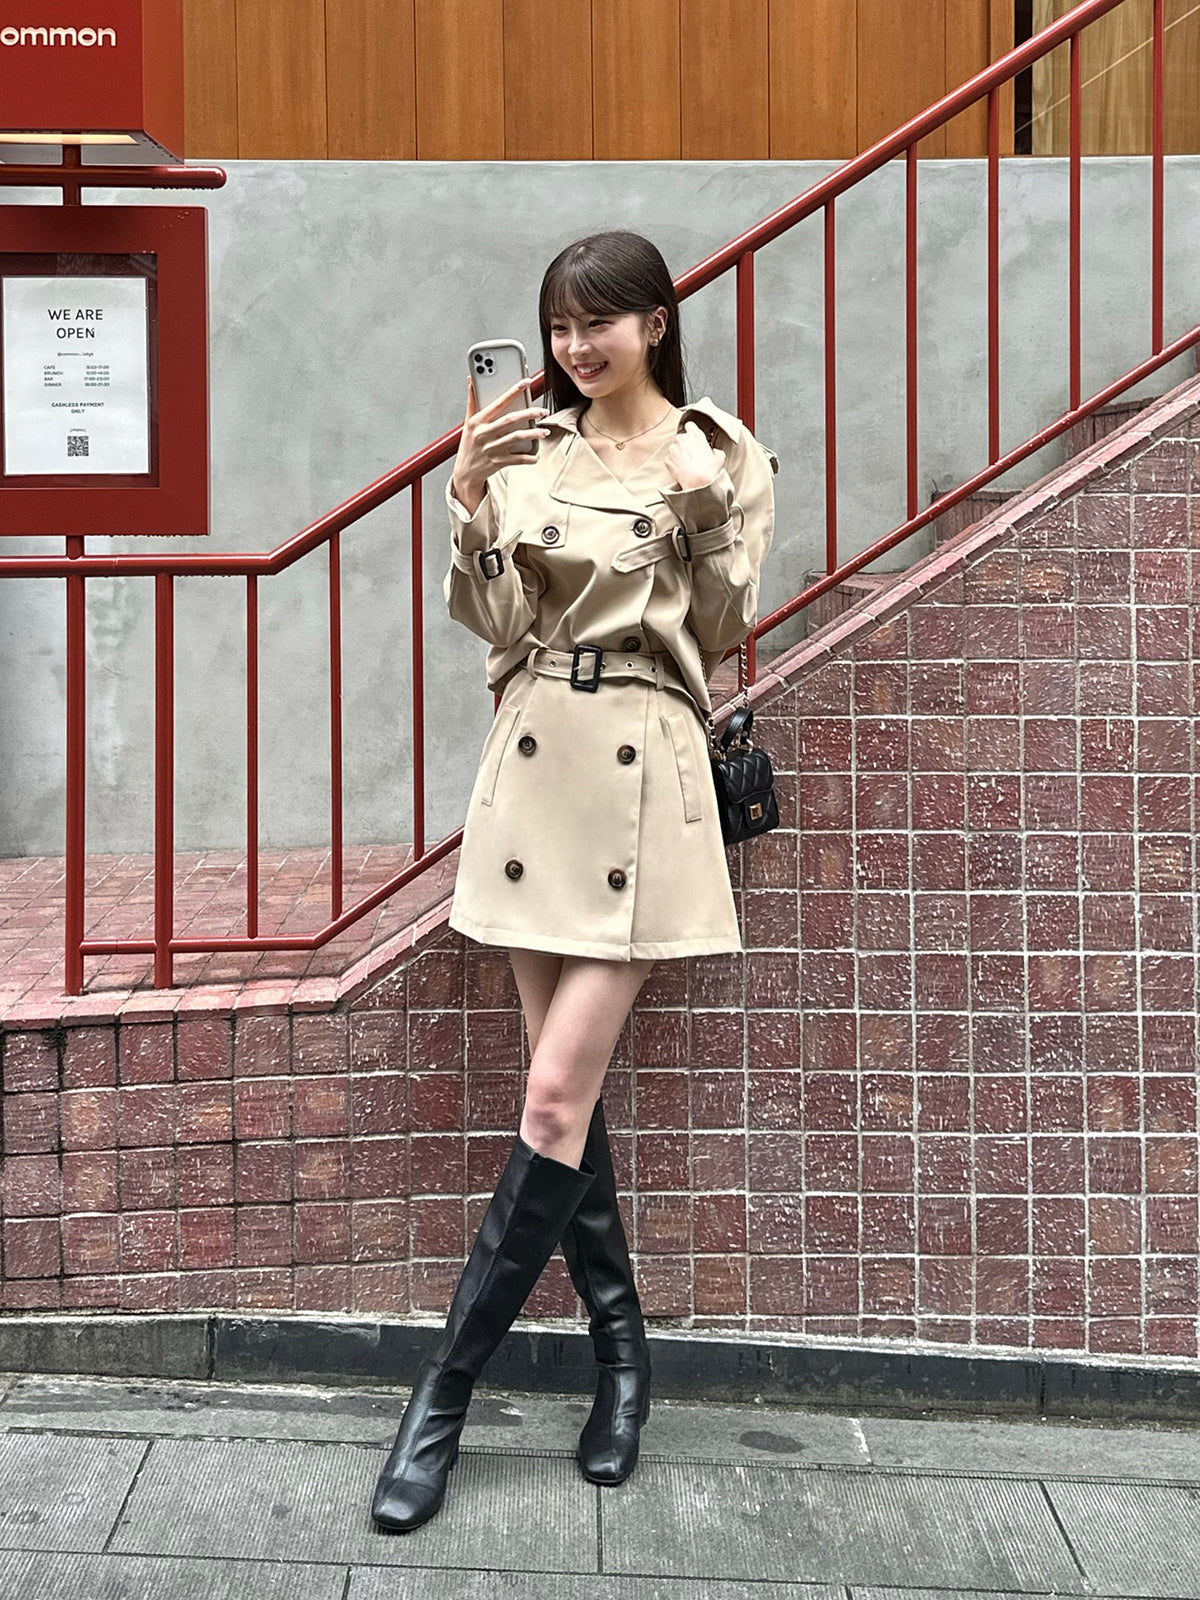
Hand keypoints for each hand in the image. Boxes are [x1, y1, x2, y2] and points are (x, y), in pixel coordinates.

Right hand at [451, 376, 549, 513]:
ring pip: (516, 437)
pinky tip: (536, 455)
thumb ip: (472, 402)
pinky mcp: (497, 462)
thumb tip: (471, 381)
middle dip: (529, 413)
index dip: (513, 391)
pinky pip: (517, 459)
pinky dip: (529, 458)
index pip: (498, 403)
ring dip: (533, 434)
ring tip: (544, 431)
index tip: (526, 382)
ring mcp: (491, 449)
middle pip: (510, 420)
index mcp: (477, 421)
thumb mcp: (467, 423)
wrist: (465, 473)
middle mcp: (484, 434)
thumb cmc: (468, 446)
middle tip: (543, 411)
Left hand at [666, 420, 723, 491]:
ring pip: (674, 449)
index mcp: (695, 435)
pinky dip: (673, 464)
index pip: (689, 425)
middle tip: (691, 455)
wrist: (698, 484)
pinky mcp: (667, 459)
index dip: (691, 432)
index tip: (692, 438)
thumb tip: (714, 452)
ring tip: (686, 465)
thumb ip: (715, 450)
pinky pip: (669, 460)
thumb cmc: (709, 471)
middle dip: (684, 445)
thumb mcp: (719, 457)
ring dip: (678, 455)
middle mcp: (682, 439)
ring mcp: (673, 449)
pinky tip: (681, 470)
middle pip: (681, 438)